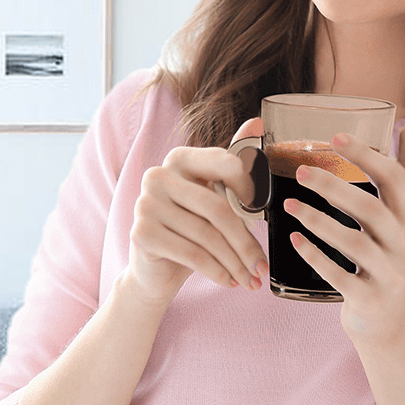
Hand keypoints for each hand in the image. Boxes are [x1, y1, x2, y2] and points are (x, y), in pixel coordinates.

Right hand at [125, 118, 269, 306]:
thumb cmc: (190, 230)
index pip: (225, 163)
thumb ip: (233, 161)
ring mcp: (146, 203)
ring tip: (251, 279)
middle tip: (263, 267)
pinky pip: (192, 253)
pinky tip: (229, 282)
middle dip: (246, 243)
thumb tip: (256, 122)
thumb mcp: (213, 196)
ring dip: (235, 262)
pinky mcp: (141, 232)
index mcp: (179, 157)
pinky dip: (217, 271)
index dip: (250, 188)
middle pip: (218, 208)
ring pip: (208, 235)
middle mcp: (158, 175)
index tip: (262, 213)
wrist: (155, 270)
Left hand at [283, 125, 404, 343]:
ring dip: (318, 221)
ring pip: (355, 242)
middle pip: (371, 208)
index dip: (366, 156)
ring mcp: (389, 273)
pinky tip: (294, 240)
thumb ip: (404, 172)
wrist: (390, 320)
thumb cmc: (389, 255)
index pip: (394, 179)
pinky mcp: (369, 298)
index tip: (335, 137)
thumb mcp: (401, 216)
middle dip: (333, 186)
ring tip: (289, 205)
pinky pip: (340, 275)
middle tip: (300, 171)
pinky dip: (315, 256)